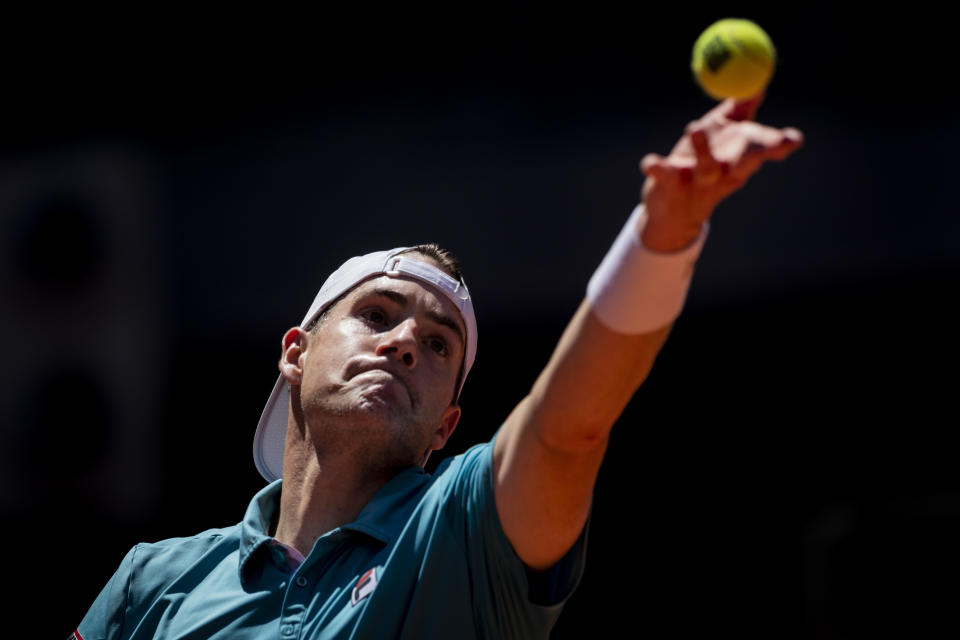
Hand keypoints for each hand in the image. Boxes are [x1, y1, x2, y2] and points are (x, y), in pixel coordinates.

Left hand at [639, 93, 803, 251]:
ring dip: (702, 148)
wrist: (673, 207)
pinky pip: (664, 175)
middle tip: (768, 141)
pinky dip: (656, 167)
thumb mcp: (723, 135)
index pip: (764, 149)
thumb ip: (740, 110)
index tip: (793, 139)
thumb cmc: (702, 161)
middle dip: (757, 151)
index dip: (779, 144)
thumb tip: (757, 84)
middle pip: (745, 161)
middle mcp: (724, 171)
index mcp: (739, 158)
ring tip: (693, 126)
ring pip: (706, 166)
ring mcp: (698, 181)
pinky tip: (648, 163)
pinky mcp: (671, 186)